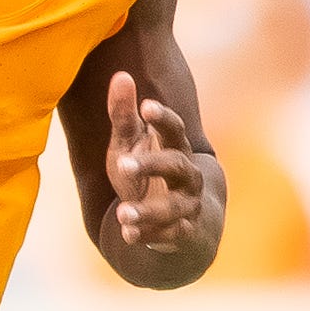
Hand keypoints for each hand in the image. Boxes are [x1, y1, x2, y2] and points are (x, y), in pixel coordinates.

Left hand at [103, 72, 206, 254]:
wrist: (176, 219)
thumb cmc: (146, 172)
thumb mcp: (129, 145)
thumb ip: (123, 116)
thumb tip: (121, 75)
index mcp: (175, 148)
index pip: (174, 129)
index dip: (162, 117)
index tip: (145, 106)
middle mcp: (188, 175)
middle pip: (176, 166)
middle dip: (151, 165)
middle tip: (121, 164)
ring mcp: (188, 204)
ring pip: (174, 207)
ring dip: (147, 211)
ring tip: (122, 214)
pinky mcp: (183, 231)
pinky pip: (171, 234)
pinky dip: (149, 235)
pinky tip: (127, 234)